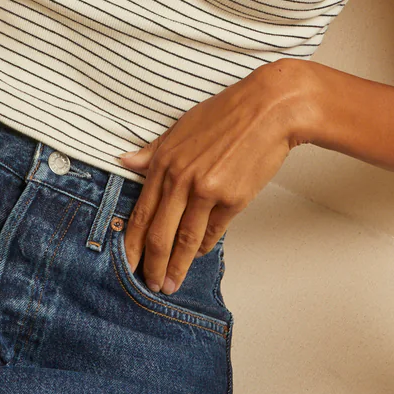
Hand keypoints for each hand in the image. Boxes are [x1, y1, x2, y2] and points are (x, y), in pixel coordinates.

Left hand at [114, 63, 299, 296]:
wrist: (268, 109)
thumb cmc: (226, 113)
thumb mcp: (182, 127)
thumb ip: (152, 151)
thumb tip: (124, 161)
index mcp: (164, 162)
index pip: (141, 213)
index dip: (132, 243)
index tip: (127, 263)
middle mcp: (181, 179)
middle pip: (159, 234)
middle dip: (151, 265)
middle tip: (149, 285)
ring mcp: (207, 191)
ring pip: (186, 240)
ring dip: (177, 267)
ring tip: (171, 284)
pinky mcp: (233, 199)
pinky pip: (214, 232)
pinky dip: (205, 246)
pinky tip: (199, 255)